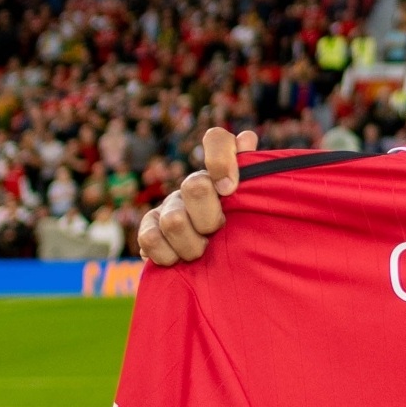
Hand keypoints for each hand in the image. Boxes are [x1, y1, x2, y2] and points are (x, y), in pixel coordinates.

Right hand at [136, 127, 257, 265]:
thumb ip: (256, 177)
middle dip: (209, 219)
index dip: (221, 159)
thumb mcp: (256, 211)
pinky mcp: (150, 229)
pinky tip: (177, 259)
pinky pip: (149, 238)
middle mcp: (193, 184)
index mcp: (222, 174)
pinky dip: (167, 255)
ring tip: (201, 253)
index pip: (217, 139)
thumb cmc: (242, 236)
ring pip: (174, 220)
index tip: (229, 189)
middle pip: (195, 187)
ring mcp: (169, 205)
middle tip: (217, 232)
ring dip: (192, 246)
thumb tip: (246, 138)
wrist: (218, 268)